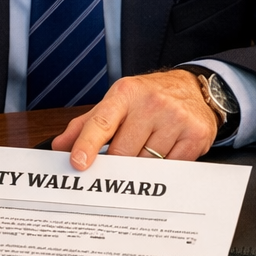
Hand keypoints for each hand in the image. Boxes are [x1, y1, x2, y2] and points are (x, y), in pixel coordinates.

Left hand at [50, 70, 217, 168]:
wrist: (194, 88)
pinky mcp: (194, 135)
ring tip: (150, 145)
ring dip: (142, 164)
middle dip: (118, 161)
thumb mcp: (117, 101)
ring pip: (146, 163)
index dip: (87, 144)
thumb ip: (87, 125)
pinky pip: (170, 167)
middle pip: (122, 152)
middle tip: (123, 155)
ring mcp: (175, 118)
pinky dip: (164, 166)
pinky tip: (167, 149)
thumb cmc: (150, 97)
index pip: (102, 123)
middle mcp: (152, 103)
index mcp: (126, 93)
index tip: (78, 162)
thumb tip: (60, 146)